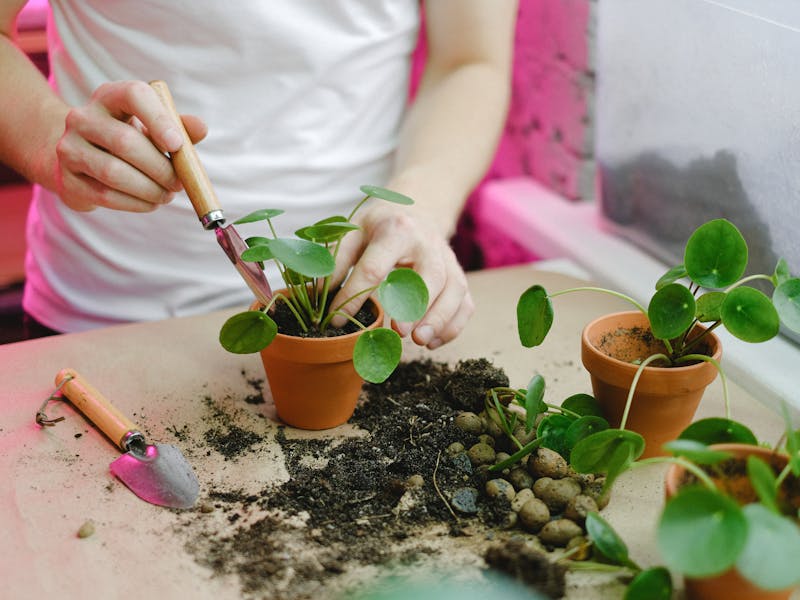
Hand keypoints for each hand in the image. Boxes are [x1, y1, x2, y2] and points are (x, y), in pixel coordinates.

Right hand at [54, 80, 206, 211]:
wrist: (83, 158)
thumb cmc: (131, 139)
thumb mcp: (154, 128)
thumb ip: (179, 127)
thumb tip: (201, 128)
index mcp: (109, 96)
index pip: (134, 95)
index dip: (158, 120)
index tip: (177, 145)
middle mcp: (82, 117)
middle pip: (125, 141)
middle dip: (160, 168)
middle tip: (179, 183)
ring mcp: (69, 148)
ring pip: (114, 172)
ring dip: (150, 189)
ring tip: (166, 195)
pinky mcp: (67, 179)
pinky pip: (106, 195)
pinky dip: (136, 203)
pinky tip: (150, 203)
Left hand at [330, 200, 473, 349]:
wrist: (419, 209)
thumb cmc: (380, 226)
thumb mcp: (353, 231)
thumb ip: (336, 261)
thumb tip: (315, 294)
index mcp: (396, 230)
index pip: (375, 267)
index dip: (354, 296)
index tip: (336, 320)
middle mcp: (428, 244)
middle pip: (429, 276)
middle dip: (415, 306)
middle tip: (399, 332)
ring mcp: (449, 261)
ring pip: (454, 290)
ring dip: (439, 318)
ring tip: (419, 342)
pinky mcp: (460, 276)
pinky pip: (465, 304)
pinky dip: (453, 326)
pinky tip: (432, 342)